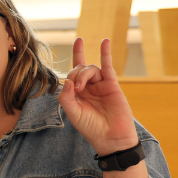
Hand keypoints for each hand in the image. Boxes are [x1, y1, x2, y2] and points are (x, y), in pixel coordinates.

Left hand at [58, 37, 137, 155]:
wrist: (111, 137)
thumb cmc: (91, 128)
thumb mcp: (73, 113)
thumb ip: (66, 97)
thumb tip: (67, 81)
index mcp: (76, 94)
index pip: (69, 76)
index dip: (68, 76)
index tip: (71, 87)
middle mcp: (87, 88)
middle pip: (78, 70)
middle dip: (75, 75)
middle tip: (77, 89)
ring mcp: (100, 85)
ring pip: (90, 69)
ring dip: (84, 74)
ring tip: (83, 87)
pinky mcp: (112, 84)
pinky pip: (107, 65)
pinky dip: (105, 52)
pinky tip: (104, 41)